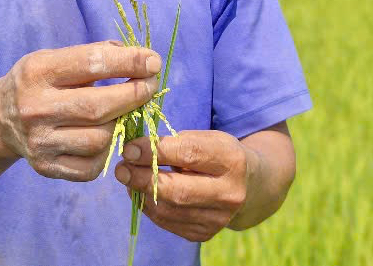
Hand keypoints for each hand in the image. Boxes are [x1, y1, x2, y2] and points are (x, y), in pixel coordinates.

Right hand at [0, 41, 160, 180]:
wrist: (0, 119)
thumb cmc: (39, 82)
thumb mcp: (55, 58)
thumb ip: (95, 55)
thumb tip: (142, 60)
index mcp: (37, 72)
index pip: (92, 63)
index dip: (128, 62)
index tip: (153, 61)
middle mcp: (34, 108)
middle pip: (99, 107)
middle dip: (135, 94)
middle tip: (151, 85)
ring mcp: (39, 142)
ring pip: (100, 139)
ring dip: (121, 123)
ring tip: (125, 110)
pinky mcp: (46, 167)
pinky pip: (93, 165)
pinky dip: (107, 150)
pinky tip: (105, 135)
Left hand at [113, 131, 253, 242]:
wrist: (250, 186)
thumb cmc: (220, 155)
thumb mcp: (207, 139)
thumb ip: (175, 143)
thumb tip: (135, 152)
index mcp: (232, 160)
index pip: (188, 154)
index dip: (155, 151)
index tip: (130, 148)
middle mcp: (230, 193)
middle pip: (177, 190)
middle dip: (143, 178)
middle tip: (122, 168)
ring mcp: (219, 218)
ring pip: (168, 210)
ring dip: (141, 194)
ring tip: (129, 178)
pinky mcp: (205, 234)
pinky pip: (168, 222)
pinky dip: (149, 207)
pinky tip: (142, 193)